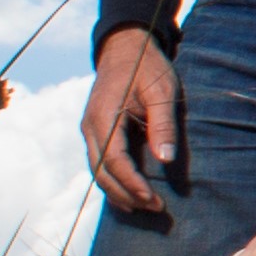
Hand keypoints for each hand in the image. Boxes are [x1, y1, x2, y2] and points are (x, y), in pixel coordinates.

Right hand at [85, 27, 181, 218]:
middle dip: (126, 194)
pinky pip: (100, 162)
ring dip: (118, 191)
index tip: (153, 200)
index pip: (114, 160)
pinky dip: (113, 180)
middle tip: (156, 209)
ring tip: (144, 208)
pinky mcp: (96, 131)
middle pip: (101, 171)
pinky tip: (130, 193)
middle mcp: (90, 126)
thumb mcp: (162, 91)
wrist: (126, 46)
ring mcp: (90, 129)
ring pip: (97, 170)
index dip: (133, 184)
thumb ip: (163, 125)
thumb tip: (165, 160)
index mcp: (103, 116)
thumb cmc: (147, 66)